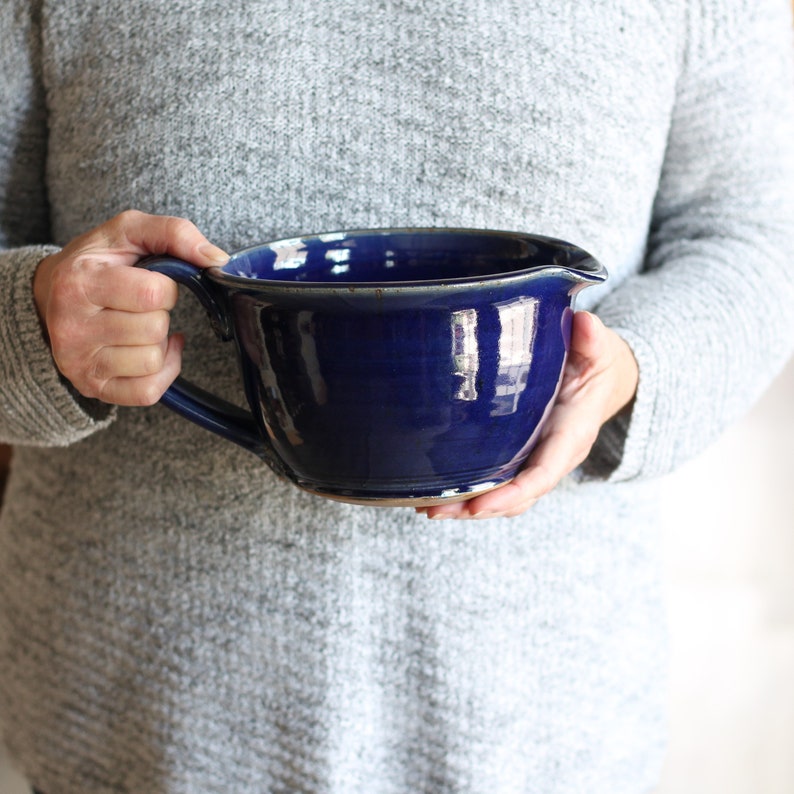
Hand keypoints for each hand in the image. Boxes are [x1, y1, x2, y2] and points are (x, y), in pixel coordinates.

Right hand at [33, 210, 228, 405]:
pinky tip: (150, 353)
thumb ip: (174, 233)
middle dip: (160, 315)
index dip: (165, 288)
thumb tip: (217, 259)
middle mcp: (72, 325)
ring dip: (158, 344)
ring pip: (152, 361)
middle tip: (140, 307)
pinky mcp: (91, 386)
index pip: (153, 293)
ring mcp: (79, 361)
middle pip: (155, 329)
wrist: (49, 293)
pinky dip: (161, 373)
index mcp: (80, 281)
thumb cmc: (98, 261)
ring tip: (138, 327)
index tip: (149, 284)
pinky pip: (148, 392)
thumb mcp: (128, 231)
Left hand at [420, 311, 638, 519]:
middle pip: (517, 496)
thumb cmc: (597, 363)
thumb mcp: (599, 349)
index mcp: (572, 435)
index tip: (478, 506)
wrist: (603, 379)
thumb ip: (593, 339)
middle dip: (478, 508)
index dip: (511, 494)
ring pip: (505, 496)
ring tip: (426, 508)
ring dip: (466, 507)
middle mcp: (554, 456)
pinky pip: (499, 482)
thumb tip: (585, 323)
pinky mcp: (522, 455)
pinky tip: (436, 492)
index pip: (542, 475)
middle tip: (435, 511)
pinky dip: (470, 492)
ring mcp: (537, 459)